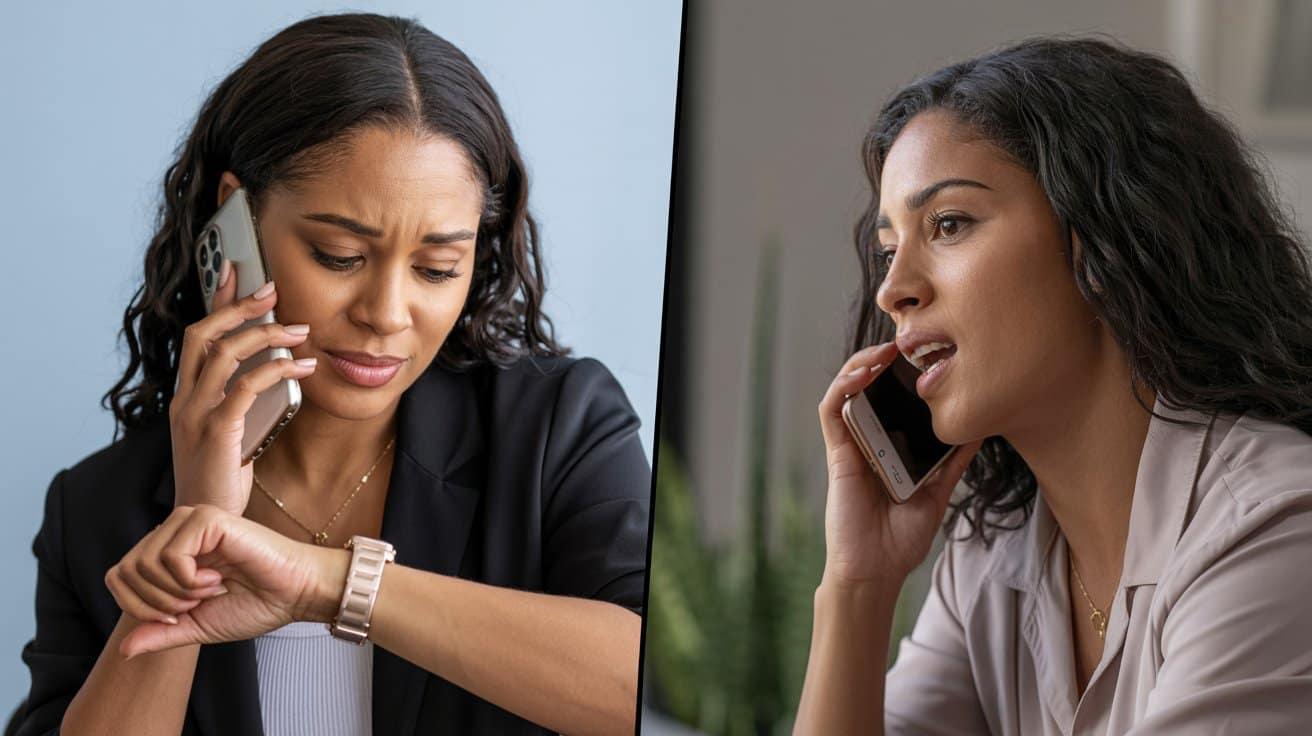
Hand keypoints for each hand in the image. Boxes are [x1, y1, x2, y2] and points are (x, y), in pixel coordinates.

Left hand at [104, 504, 347, 658]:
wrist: (295, 594)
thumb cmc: (254, 604)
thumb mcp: (197, 626)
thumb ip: (160, 633)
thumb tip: (122, 650)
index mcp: (168, 550)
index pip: (119, 576)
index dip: (139, 607)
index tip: (179, 615)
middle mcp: (174, 529)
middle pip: (126, 571)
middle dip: (157, 603)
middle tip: (195, 604)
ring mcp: (190, 520)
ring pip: (143, 563)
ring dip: (176, 591)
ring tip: (209, 590)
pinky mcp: (207, 518)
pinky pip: (171, 555)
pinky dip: (189, 580)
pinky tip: (217, 579)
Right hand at [169, 259, 316, 513]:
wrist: (204, 524)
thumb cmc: (221, 481)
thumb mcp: (231, 433)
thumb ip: (243, 402)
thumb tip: (275, 372)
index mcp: (186, 396)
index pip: (196, 335)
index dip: (215, 300)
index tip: (235, 270)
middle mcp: (184, 400)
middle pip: (203, 334)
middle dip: (238, 305)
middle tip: (273, 288)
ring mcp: (195, 415)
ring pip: (224, 354)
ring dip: (266, 335)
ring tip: (301, 329)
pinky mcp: (214, 433)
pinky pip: (244, 388)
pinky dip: (276, 370)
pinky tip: (304, 366)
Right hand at [817, 342, 981, 586]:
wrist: (876, 571)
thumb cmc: (901, 539)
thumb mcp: (937, 493)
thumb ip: (951, 462)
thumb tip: (979, 431)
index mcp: (889, 447)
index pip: (891, 400)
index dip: (903, 375)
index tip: (928, 354)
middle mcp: (867, 441)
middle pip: (868, 388)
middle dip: (883, 360)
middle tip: (909, 341)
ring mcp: (850, 446)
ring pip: (846, 391)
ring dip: (861, 365)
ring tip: (886, 351)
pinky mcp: (836, 454)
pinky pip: (832, 411)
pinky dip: (842, 387)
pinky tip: (862, 374)